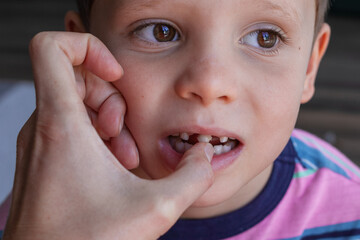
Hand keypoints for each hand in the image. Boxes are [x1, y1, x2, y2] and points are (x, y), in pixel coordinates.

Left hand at [3, 32, 213, 239]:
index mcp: (61, 126)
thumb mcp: (155, 209)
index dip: (88, 47)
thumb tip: (204, 154)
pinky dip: (94, 137)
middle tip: (125, 132)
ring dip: (106, 120)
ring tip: (123, 155)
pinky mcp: (42, 159)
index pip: (51, 48)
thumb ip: (192, 176)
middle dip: (110, 96)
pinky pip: (68, 127)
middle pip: (73, 76)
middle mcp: (43, 129)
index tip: (116, 74)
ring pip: (73, 103)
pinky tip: (111, 167)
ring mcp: (39, 144)